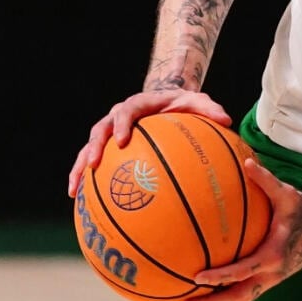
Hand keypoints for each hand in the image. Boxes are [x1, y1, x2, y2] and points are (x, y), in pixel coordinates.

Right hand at [66, 89, 230, 196]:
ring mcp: (110, 131)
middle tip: (93, 165)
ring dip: (80, 167)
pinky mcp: (108, 147)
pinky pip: (92, 162)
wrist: (166, 100)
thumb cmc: (183, 104)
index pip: (126, 111)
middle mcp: (118, 116)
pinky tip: (79, 200)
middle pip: (100, 129)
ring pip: (89, 147)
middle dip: (94, 147)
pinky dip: (84, 179)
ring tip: (74, 190)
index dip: (121, 125)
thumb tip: (227, 119)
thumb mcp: (198, 102)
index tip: (121, 141)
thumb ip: (210, 109)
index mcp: (138, 104)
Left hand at [181, 159, 301, 300]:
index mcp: (274, 255)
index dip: (220, 277)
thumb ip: (266, 180)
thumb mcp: (288, 194)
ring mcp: (272, 280)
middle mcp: (273, 274)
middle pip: (238, 298)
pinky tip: (208, 299)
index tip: (197, 278)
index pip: (242, 271)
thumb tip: (246, 161)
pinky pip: (246, 295)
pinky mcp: (271, 280)